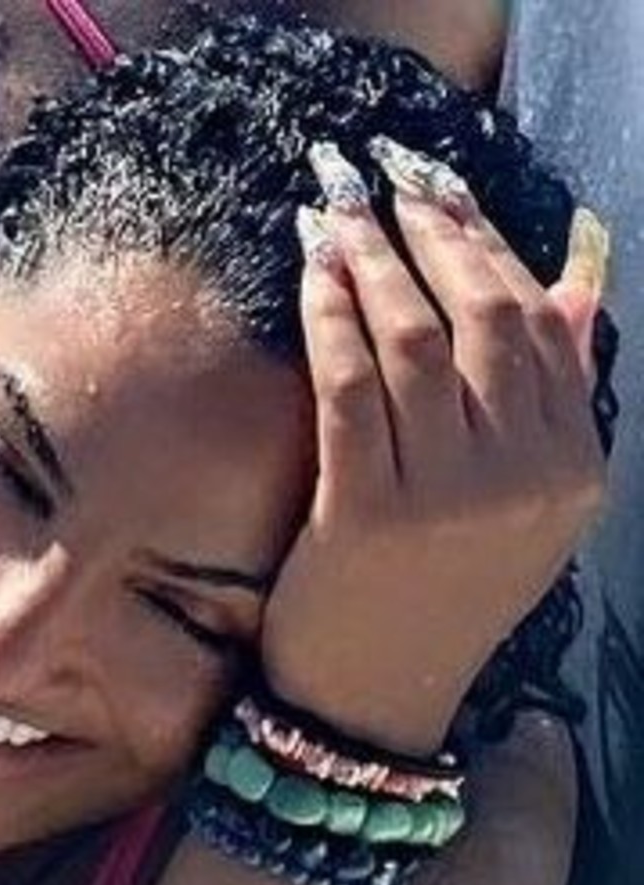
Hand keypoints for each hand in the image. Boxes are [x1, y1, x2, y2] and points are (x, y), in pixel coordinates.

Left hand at [261, 142, 606, 755]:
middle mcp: (526, 478)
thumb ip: (553, 399)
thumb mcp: (521, 509)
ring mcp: (451, 498)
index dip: (484, 241)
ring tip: (335, 206)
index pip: (537, 323)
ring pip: (413, 339)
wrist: (371, 705)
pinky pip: (350, 384)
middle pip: (480, 316)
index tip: (437, 188)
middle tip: (380, 175)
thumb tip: (577, 284)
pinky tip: (312, 270)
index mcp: (573, 471)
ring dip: (371, 256)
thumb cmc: (435, 599)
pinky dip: (331, 316)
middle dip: (427, 229)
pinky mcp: (368, 513)